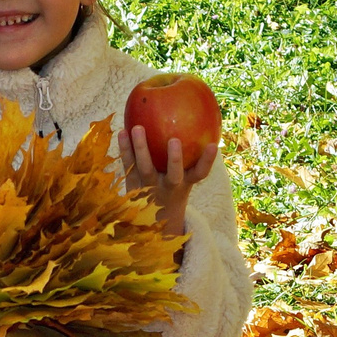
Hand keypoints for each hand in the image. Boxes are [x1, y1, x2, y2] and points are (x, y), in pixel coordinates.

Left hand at [125, 123, 217, 243]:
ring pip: (145, 169)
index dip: (208, 161)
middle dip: (175, 160)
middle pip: (173, 176)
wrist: (150, 216)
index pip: (200, 173)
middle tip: (174, 140)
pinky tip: (122, 132)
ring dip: (141, 148)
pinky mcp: (132, 183)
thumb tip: (203, 120)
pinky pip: (128, 165)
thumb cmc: (173, 185)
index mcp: (185, 184)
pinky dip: (125, 149)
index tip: (214, 145)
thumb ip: (192, 153)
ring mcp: (148, 186)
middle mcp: (168, 187)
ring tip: (137, 128)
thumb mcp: (185, 175)